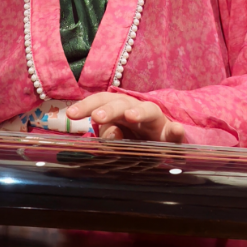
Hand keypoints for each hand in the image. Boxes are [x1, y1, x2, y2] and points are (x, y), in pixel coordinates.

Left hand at [66, 93, 183, 142]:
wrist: (161, 145)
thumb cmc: (132, 140)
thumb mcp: (116, 140)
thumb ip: (109, 138)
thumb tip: (111, 135)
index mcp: (118, 109)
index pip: (101, 101)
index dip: (86, 105)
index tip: (70, 114)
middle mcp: (136, 110)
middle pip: (122, 102)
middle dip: (109, 108)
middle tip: (97, 118)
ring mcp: (155, 121)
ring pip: (149, 110)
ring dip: (139, 111)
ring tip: (131, 116)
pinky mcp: (171, 133)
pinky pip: (174, 130)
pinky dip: (176, 130)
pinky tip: (176, 130)